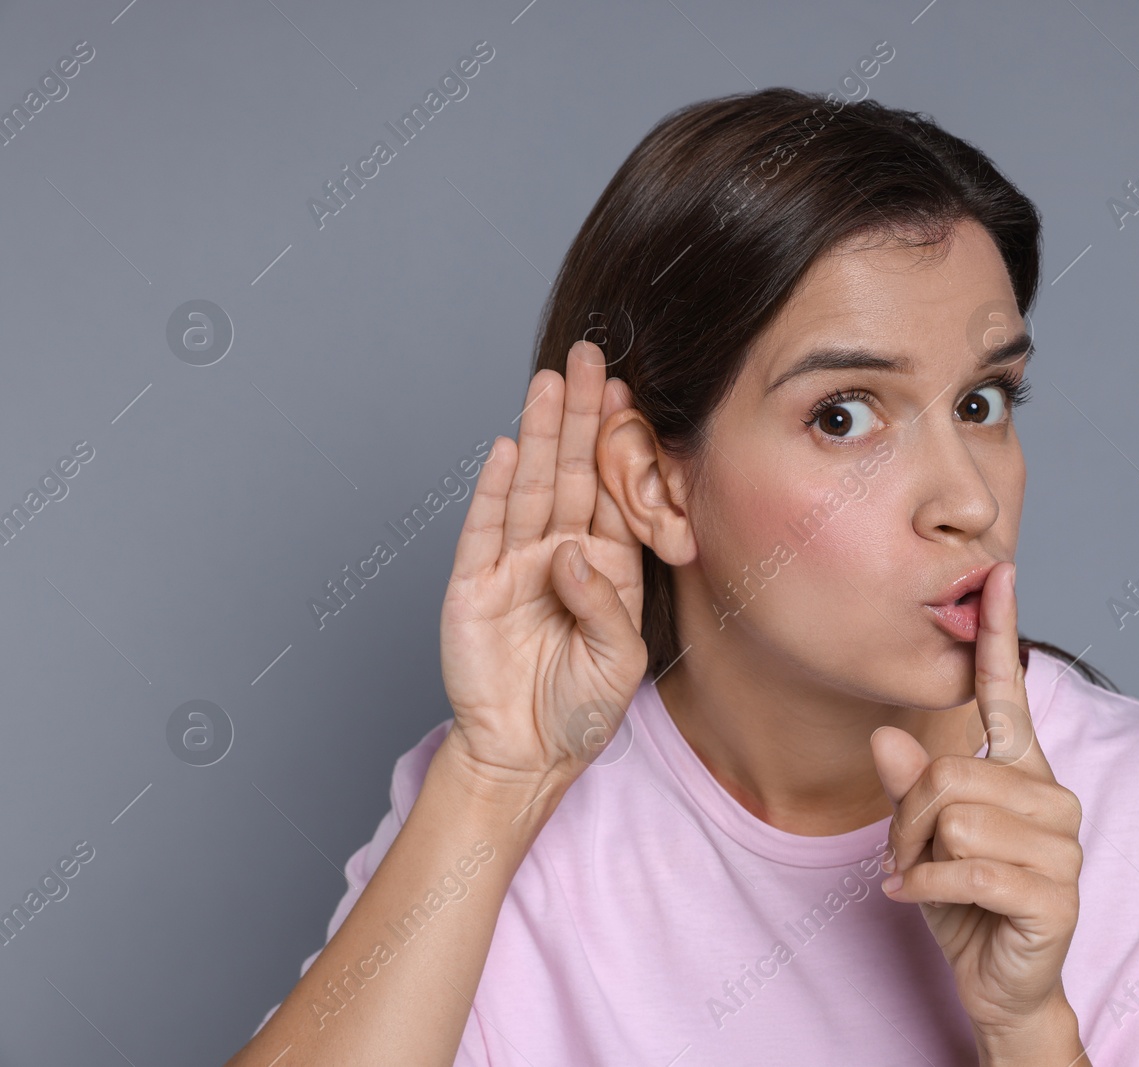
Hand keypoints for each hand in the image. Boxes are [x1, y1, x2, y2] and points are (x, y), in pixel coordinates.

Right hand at [438, 339, 648, 788]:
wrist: (524, 756)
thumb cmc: (580, 711)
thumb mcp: (618, 662)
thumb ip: (604, 606)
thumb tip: (569, 555)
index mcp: (606, 567)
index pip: (613, 493)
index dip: (618, 444)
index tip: (628, 392)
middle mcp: (561, 555)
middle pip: (572, 473)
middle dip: (580, 416)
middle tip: (590, 357)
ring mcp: (514, 566)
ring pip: (531, 488)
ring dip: (539, 435)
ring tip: (549, 383)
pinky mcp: (474, 586)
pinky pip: (485, 529)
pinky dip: (495, 489)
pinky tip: (508, 448)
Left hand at [871, 562, 1086, 1051]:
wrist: (999, 981)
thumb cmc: (964, 899)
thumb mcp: (920, 837)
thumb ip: (907, 785)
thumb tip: (886, 737)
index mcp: (1022, 769)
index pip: (1009, 692)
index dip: (1000, 633)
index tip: (998, 573)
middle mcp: (1051, 795)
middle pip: (947, 772)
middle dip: (905, 821)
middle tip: (902, 857)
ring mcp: (1062, 843)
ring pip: (953, 817)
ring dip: (915, 857)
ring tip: (920, 881)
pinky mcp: (1057, 891)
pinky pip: (968, 868)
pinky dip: (926, 889)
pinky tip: (915, 901)